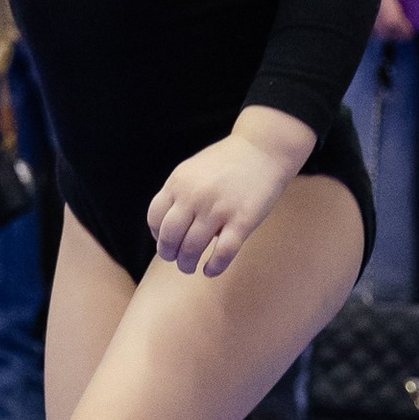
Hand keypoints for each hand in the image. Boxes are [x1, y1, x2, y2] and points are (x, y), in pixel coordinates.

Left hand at [147, 109, 308, 278]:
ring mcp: (218, 209)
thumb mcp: (192, 169)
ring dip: (187, 264)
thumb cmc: (226, 162)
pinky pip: (222, 254)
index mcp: (179, 182)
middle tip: (176, 259)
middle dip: (169, 254)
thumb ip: (177, 193)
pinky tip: (210, 270)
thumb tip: (163, 229)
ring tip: (190, 266)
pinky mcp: (242, 220)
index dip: (157, 235)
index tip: (165, 241)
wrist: (263, 149)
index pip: (155, 218)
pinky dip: (213, 267)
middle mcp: (194, 196)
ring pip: (192, 249)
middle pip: (169, 238)